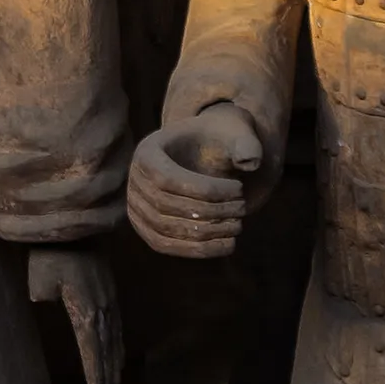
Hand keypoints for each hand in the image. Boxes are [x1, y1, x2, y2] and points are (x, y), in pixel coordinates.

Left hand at [27, 245, 122, 383]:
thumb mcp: (40, 277)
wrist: (76, 224)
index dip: (94, 371)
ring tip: (115, 381)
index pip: (90, 347)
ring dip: (114, 360)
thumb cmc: (52, 252)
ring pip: (113, 337)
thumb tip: (43, 301)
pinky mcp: (110, 290)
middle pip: (105, 347)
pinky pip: (117, 323)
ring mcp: (109, 299)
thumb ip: (43, 295)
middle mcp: (101, 308)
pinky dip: (117, 341)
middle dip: (105, 373)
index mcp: (84, 309)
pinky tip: (117, 349)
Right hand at [124, 100, 265, 260]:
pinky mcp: (146, 229)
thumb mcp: (233, 133)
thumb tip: (250, 161)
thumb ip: (245, 143)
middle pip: (165, 205)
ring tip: (237, 225)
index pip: (168, 179)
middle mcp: (134, 181)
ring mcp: (135, 208)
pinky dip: (197, 250)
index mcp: (146, 152)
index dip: (205, 190)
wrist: (202, 155)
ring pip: (166, 229)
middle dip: (210, 212)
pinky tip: (227, 244)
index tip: (239, 189)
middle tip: (242, 208)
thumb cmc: (218, 143)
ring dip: (206, 233)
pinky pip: (165, 245)